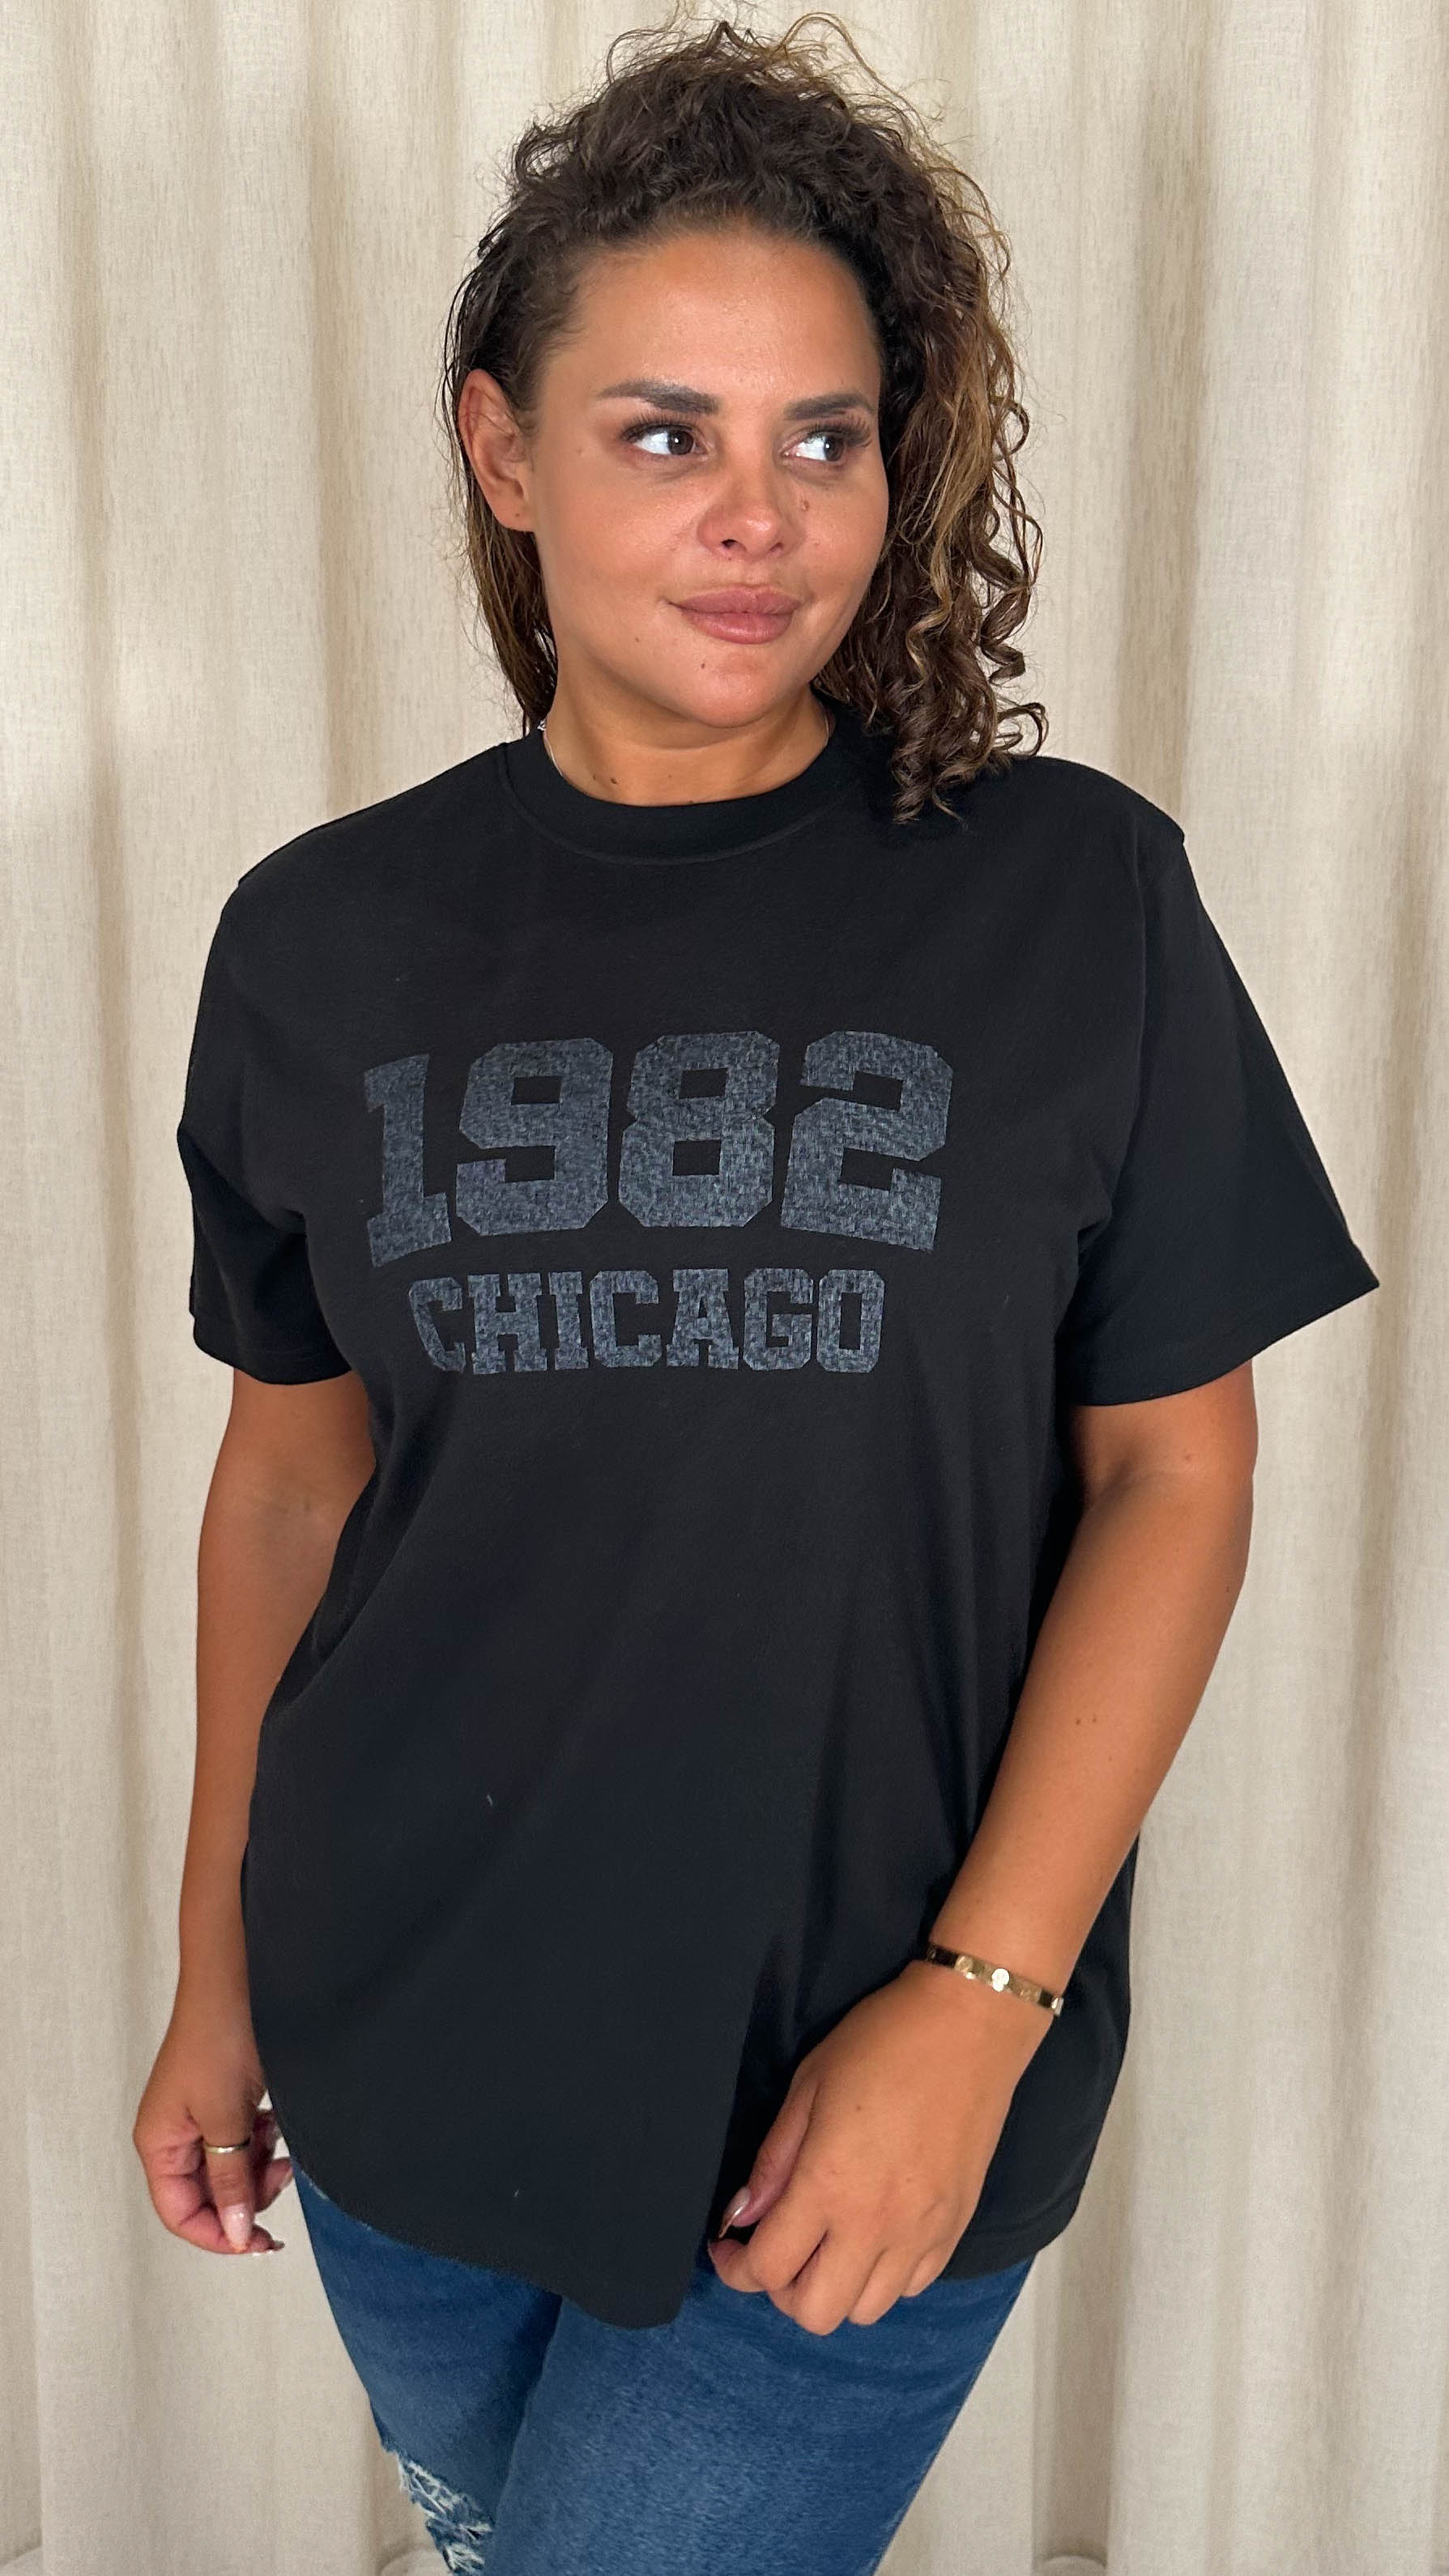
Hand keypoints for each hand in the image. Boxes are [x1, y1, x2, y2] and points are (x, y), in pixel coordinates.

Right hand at [132, 1969, 291, 2254]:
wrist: (238, 1979)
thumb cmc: (219, 2037)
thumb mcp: (227, 2119)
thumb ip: (230, 2179)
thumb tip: (234, 2232)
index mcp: (159, 2144)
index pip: (180, 2214)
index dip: (218, 2234)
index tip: (257, 2241)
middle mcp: (174, 2135)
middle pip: (208, 2195)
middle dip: (245, 2193)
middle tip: (279, 2174)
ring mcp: (199, 2118)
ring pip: (230, 2169)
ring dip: (258, 2164)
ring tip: (275, 2137)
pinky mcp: (223, 2101)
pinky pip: (242, 2141)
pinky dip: (262, 2138)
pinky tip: (272, 2117)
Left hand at [708, 1960, 1047, 2333]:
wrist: (972, 2025)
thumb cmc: (882, 2042)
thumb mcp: (809, 2086)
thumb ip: (774, 2160)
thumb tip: (742, 2215)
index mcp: (828, 2186)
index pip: (768, 2270)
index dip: (736, 2267)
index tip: (729, 2243)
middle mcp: (876, 2225)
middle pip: (815, 2313)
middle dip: (782, 2290)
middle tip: (778, 2244)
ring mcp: (922, 2233)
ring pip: (866, 2311)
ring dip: (834, 2288)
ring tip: (826, 2243)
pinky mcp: (956, 2228)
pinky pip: (911, 2287)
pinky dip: (883, 2277)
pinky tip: (873, 2235)